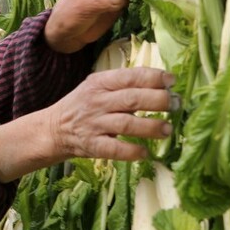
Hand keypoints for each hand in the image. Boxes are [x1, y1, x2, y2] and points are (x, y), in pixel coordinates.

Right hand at [0, 68, 176, 181]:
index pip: (131, 76)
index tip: (172, 81)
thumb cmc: (82, 106)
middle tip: (177, 105)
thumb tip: (160, 83)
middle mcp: (97, 101)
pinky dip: (132, 152)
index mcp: (100, 82)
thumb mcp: (97, 87)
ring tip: (168, 130)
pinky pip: (114, 149)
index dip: (154, 77)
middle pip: (133, 98)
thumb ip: (122, 84)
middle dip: (159, 100)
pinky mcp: (91, 145)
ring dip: (151, 127)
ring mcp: (93, 124)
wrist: (52, 130)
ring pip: (127, 124)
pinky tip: (146, 153)